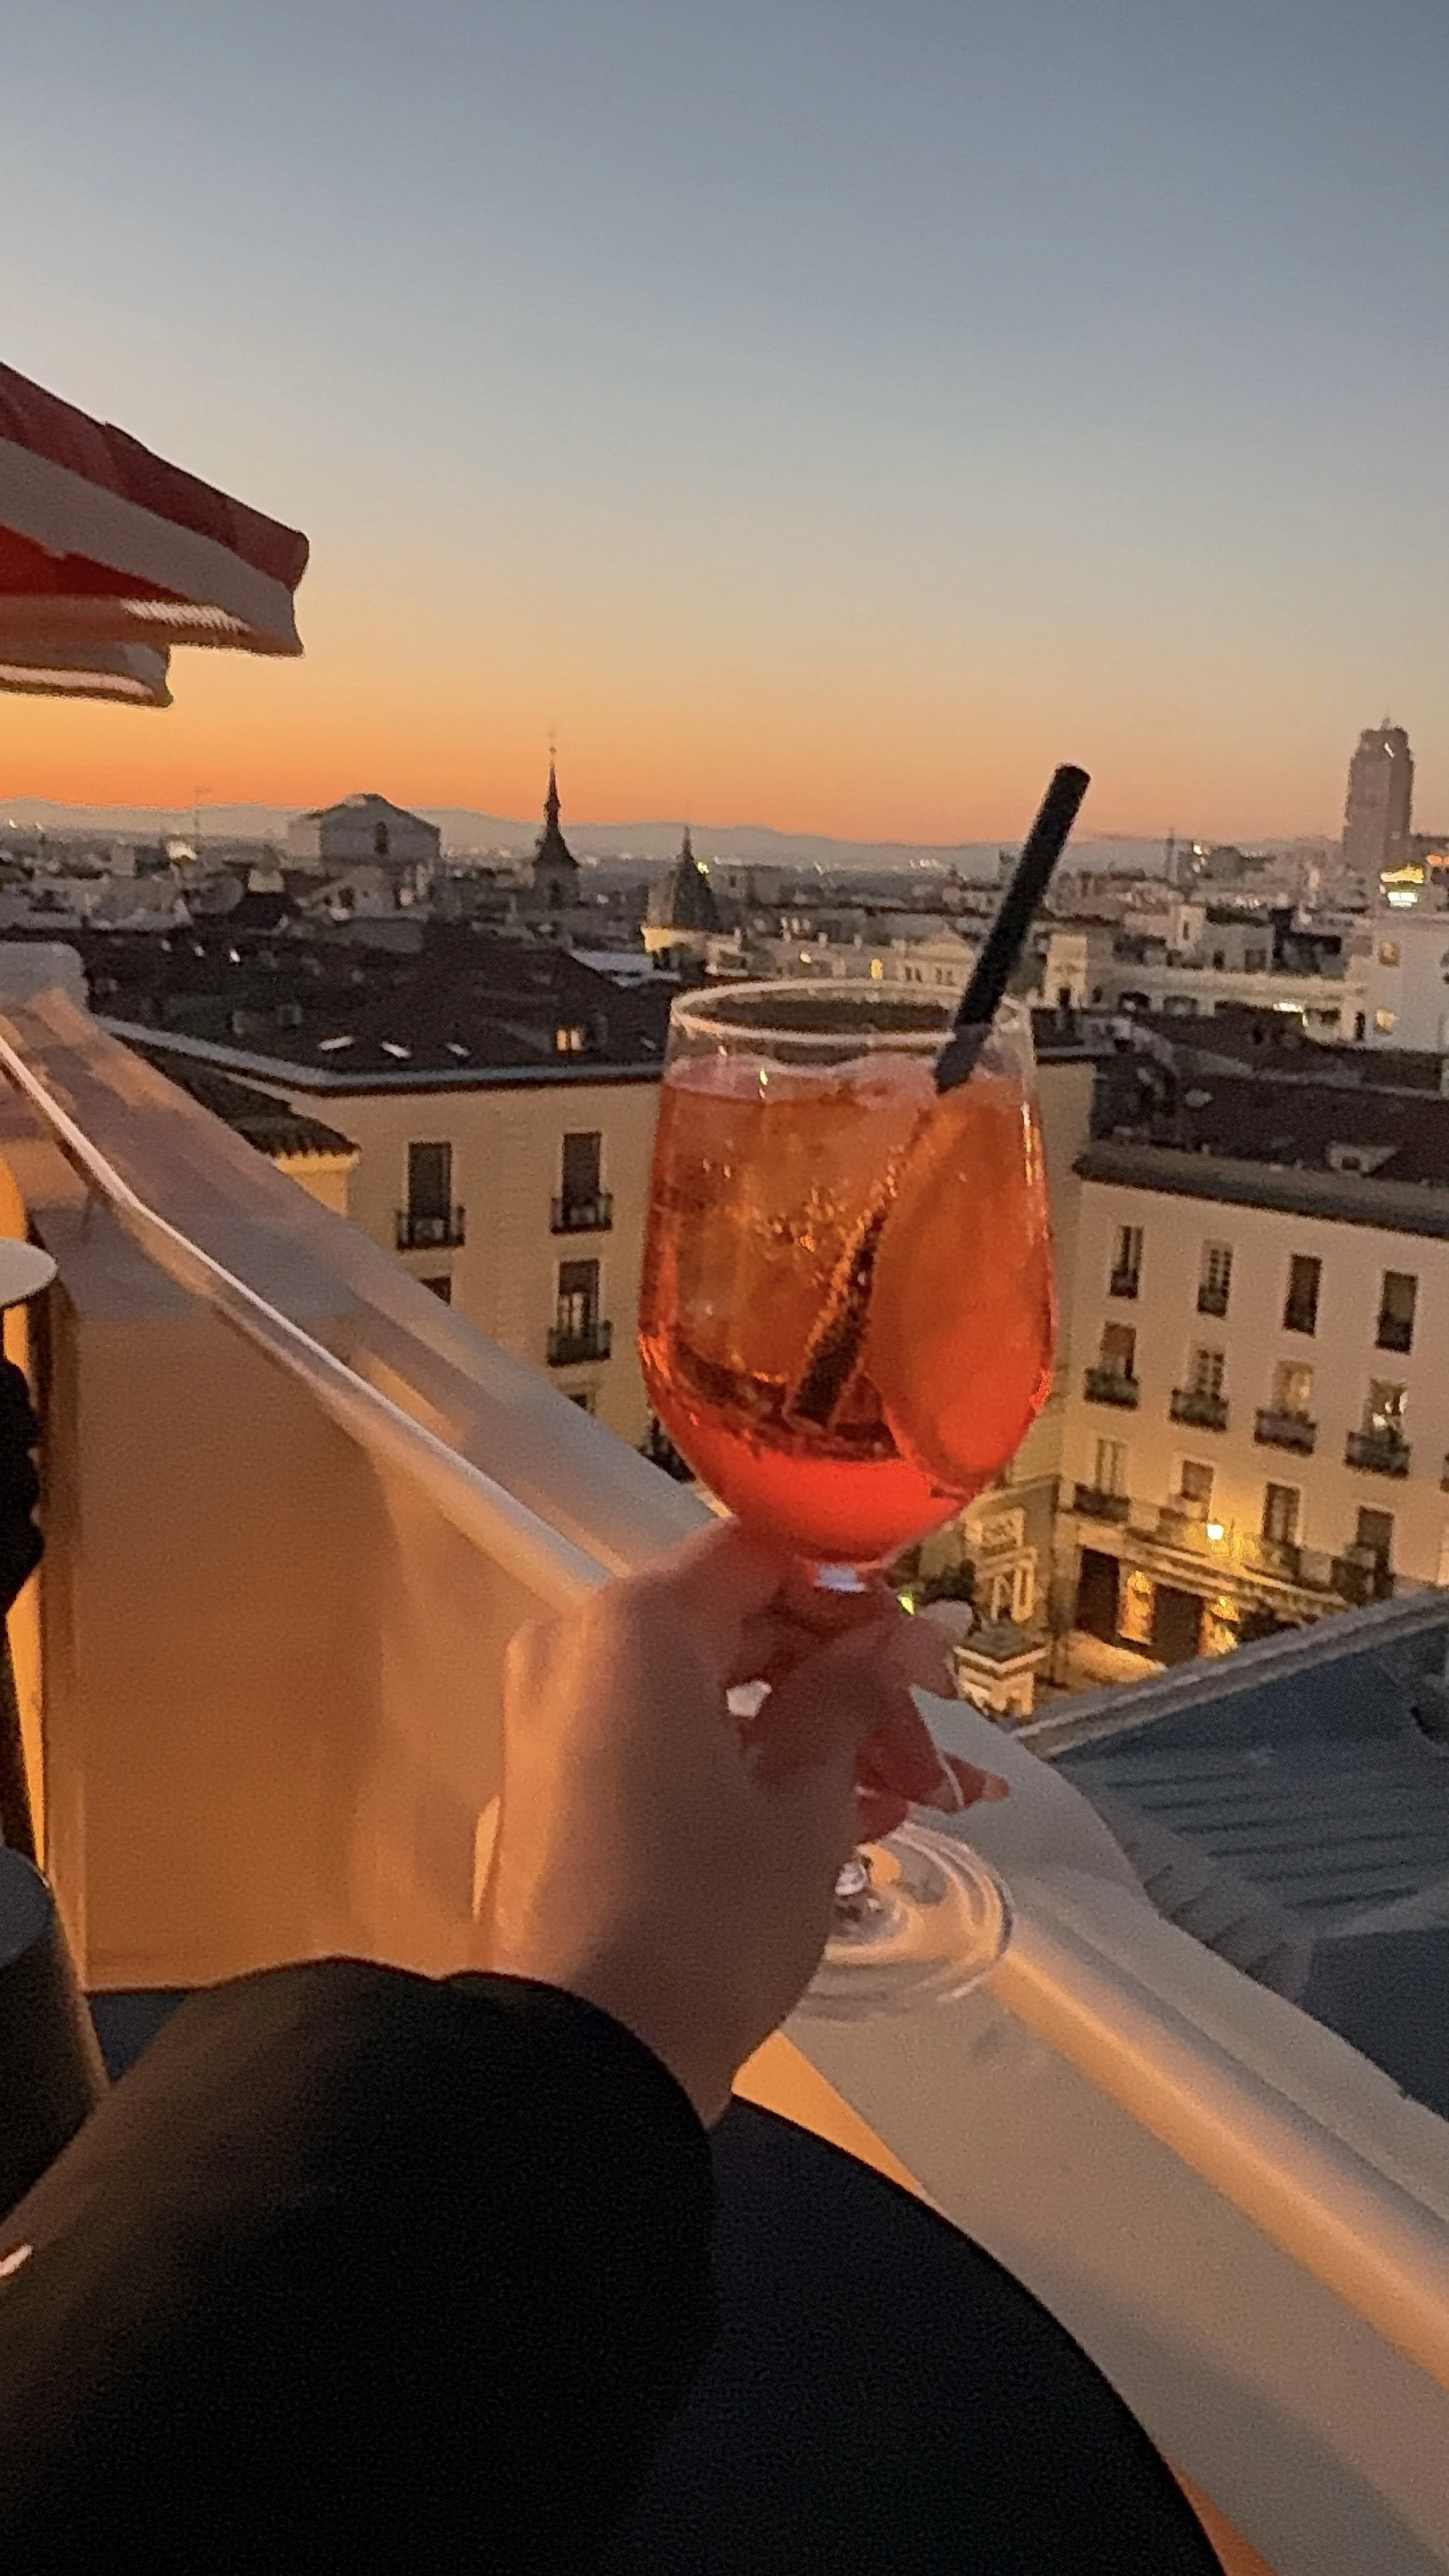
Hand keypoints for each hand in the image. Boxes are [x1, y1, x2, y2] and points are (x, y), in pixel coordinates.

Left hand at [474, 1521, 1005, 2124]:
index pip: (761, 1556)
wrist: (576, 2070)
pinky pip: (660, 1748)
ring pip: (703, 1694)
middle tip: (933, 1756)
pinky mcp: (550, 1799)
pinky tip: (833, 1827)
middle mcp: (576, 1654)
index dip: (855, 1598)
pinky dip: (741, 1768)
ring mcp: (551, 1728)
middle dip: (844, 1682)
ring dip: (806, 1734)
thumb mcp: (806, 1804)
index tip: (924, 1663)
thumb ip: (858, 1697)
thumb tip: (917, 1632)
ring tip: (903, 1803)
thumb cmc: (705, 1919)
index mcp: (634, 1628)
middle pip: (733, 1626)